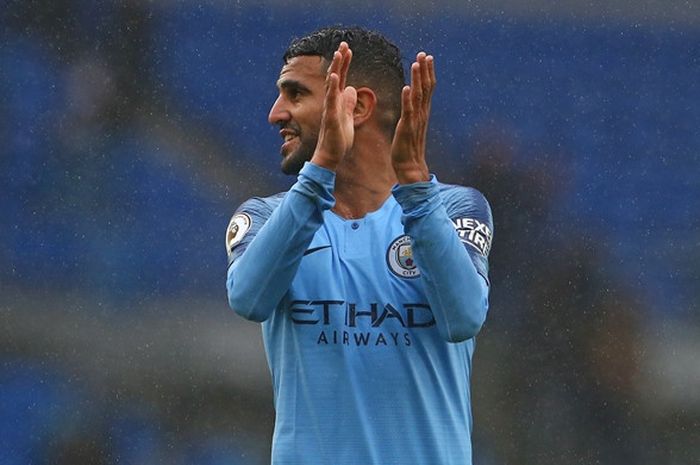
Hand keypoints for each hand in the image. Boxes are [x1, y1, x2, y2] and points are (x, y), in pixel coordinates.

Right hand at [311, 42, 356, 171]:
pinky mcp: (331, 118)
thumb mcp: (348, 118)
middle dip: (340, 60)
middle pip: (335, 77)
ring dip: (335, 68)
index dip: (344, 64)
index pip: (341, 79)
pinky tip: (334, 75)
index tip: (348, 49)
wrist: (330, 157)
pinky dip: (332, 87)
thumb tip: (352, 89)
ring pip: (332, 85)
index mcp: (337, 102)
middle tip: (344, 43)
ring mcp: (330, 109)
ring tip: (339, 53)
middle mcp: (331, 103)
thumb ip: (349, 104)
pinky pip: (331, 100)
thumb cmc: (338, 140)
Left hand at [391, 52, 435, 183]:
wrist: (409, 167)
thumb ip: (413, 112)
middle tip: (424, 53)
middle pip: (426, 88)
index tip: (427, 57)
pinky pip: (408, 111)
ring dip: (418, 79)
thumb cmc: (408, 147)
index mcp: (422, 112)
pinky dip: (408, 99)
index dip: (427, 72)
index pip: (428, 88)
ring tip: (416, 63)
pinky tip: (407, 87)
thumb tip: (411, 100)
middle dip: (425, 70)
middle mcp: (422, 114)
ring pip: (419, 96)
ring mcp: (416, 120)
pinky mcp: (407, 128)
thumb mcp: (411, 125)